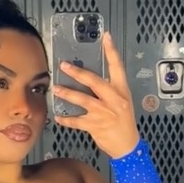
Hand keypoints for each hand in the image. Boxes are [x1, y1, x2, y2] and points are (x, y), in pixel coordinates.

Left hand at [52, 30, 139, 158]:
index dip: (112, 52)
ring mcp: (105, 114)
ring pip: (83, 100)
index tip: (106, 37)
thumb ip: (109, 90)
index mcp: (122, 91)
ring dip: (67, 94)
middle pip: (95, 82)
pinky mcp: (96, 126)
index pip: (118, 67)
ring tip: (55, 89)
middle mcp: (114, 100)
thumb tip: (89, 79)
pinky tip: (58, 117)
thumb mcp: (122, 102)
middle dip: (78, 73)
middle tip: (64, 65)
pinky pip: (77, 121)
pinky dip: (66, 120)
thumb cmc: (124, 122)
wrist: (128, 146)